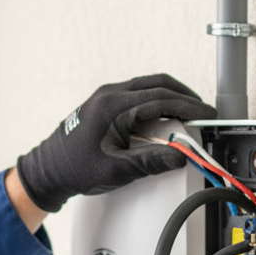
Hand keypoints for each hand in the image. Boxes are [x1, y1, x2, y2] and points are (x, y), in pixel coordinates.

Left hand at [16, 74, 215, 212]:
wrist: (48, 170)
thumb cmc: (74, 169)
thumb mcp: (115, 170)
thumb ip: (149, 162)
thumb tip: (179, 157)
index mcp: (112, 105)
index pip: (160, 98)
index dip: (188, 106)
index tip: (206, 115)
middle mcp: (110, 94)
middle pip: (158, 84)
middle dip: (185, 97)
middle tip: (203, 113)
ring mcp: (108, 97)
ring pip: (149, 87)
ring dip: (172, 98)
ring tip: (189, 115)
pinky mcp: (107, 104)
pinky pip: (139, 95)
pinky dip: (158, 103)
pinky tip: (167, 118)